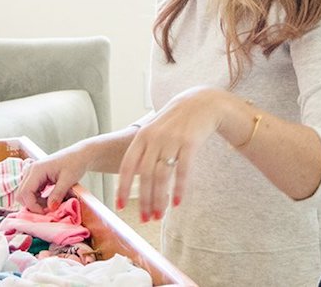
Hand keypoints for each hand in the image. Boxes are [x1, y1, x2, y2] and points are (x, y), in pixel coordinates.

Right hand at [17, 144, 88, 213]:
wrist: (80, 155)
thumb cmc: (75, 163)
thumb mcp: (68, 179)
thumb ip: (58, 194)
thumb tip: (50, 208)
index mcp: (36, 170)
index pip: (25, 192)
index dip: (33, 206)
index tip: (46, 212)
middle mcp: (31, 171)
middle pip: (21, 194)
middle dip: (32, 205)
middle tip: (48, 209)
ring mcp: (32, 173)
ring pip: (25, 194)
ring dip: (35, 202)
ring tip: (52, 204)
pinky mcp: (37, 177)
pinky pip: (32, 191)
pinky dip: (38, 198)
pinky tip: (50, 199)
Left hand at [116, 86, 223, 221]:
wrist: (200, 102)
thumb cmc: (175, 120)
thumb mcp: (155, 129)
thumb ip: (144, 150)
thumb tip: (132, 177)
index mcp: (142, 136)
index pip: (127, 166)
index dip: (122, 187)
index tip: (120, 206)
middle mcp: (155, 138)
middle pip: (145, 175)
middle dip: (144, 200)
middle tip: (145, 218)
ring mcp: (172, 140)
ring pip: (162, 176)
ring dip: (160, 199)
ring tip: (159, 215)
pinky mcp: (190, 143)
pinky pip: (182, 170)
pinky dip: (178, 189)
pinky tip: (177, 203)